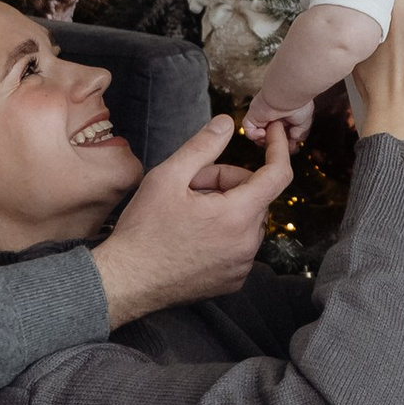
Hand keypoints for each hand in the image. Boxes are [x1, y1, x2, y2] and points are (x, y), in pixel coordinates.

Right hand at [91, 118, 292, 326]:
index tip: (273, 132)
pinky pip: (240, 244)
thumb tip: (226, 123)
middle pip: (254, 195)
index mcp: (237, 216)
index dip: (277, 147)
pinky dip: (223, 233)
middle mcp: (248, 244)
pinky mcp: (233, 280)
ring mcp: (242, 266)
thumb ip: (202, 146)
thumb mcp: (168, 177)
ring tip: (187, 211)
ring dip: (225, 208)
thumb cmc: (144, 230)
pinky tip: (192, 235)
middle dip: (226, 182)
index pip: (277, 174)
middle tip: (190, 185)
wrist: (126, 281)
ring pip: (246, 219)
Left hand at [242, 96, 315, 145]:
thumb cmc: (298, 104)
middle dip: (274, 144)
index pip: (281, 135)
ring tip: (272, 136)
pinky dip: (254, 135)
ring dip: (264, 141)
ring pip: (258, 137)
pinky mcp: (253, 116)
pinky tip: (263, 132)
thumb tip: (292, 142)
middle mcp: (274, 117)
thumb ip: (299, 135)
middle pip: (270, 138)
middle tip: (280, 143)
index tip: (290, 146)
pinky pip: (248, 130)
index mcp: (286, 117)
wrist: (287, 95)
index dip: (285, 143)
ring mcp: (262, 117)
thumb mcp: (305, 123)